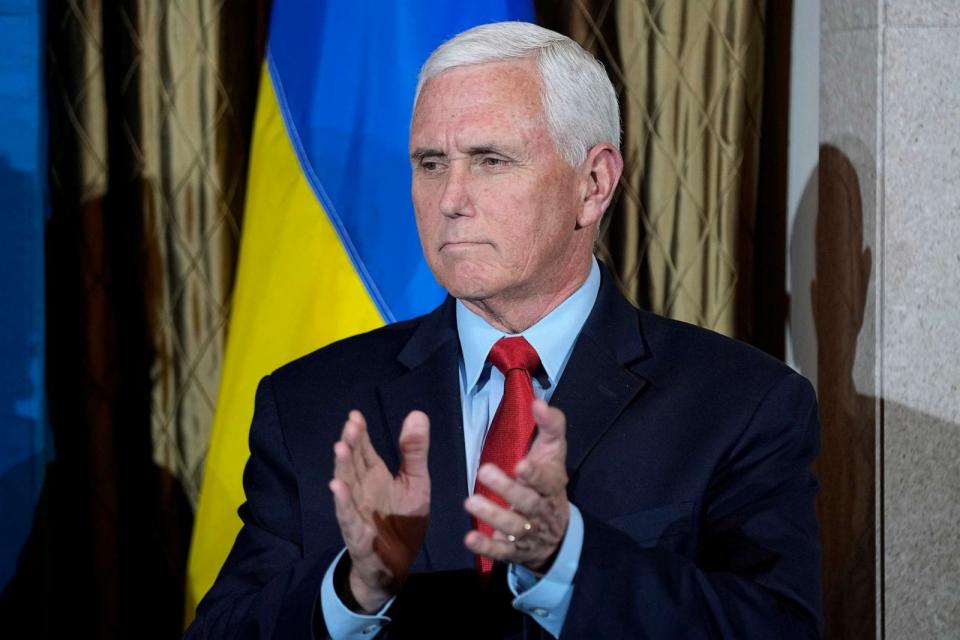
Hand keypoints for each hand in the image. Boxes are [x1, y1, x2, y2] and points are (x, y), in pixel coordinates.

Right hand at [328, 410, 429, 611]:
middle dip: (349, 447)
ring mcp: (357, 514)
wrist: (398, 564)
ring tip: (340, 452)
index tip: (355, 416)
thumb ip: (414, 451)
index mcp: (374, 476)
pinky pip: (351, 525)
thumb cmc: (403, 519)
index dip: (359, 433)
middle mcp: (360, 491)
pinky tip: (341, 494)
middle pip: (352, 466)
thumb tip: (417, 413)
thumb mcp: (416, 482)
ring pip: (345, 492)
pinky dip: (346, 510)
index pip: (363, 450)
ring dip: (342, 474)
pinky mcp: (360, 539)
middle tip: (348, 428)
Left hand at [464, 399, 569, 572]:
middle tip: (484, 471)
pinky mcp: (514, 551)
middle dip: (508, 489)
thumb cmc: (547, 483)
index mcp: (552, 485)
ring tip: (470, 501)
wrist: (556, 534)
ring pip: (513, 528)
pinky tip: (469, 539)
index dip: (535, 474)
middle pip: (527, 502)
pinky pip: (501, 552)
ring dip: (493, 515)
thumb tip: (539, 401)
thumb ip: (550, 426)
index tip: (520, 464)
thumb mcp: (553, 453)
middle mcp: (541, 510)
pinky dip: (486, 548)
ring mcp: (528, 533)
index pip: (546, 481)